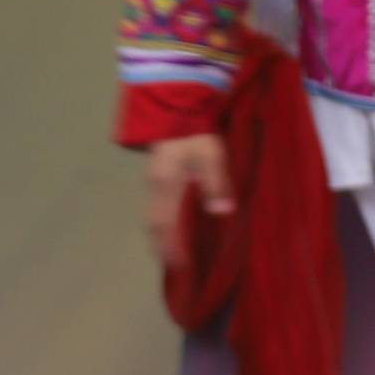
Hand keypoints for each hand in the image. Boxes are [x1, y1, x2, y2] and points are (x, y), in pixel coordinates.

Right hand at [143, 134, 230, 272]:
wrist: (176, 109)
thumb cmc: (194, 134)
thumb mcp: (210, 155)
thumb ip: (215, 183)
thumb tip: (222, 213)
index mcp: (166, 185)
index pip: (165, 224)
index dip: (171, 246)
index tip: (180, 265)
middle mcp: (155, 188)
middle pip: (153, 225)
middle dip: (162, 246)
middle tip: (174, 265)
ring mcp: (153, 182)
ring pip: (153, 217)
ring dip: (161, 236)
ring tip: (173, 252)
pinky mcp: (158, 177)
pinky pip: (156, 207)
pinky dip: (162, 223)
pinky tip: (173, 228)